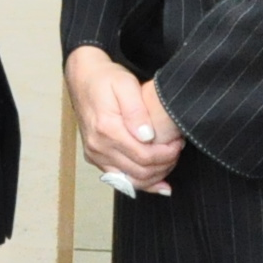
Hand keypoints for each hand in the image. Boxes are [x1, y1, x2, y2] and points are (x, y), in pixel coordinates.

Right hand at [66, 46, 181, 192]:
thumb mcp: (125, 84)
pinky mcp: (95, 157)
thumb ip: (136, 110)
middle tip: (177, 149)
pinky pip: (120, 180)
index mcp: (107, 129)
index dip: (167, 154)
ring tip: (170, 161)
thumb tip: (147, 136)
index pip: (144, 156)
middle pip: (140, 171)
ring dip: (155, 176)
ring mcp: (95, 154)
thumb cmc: (105, 79)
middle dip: (165, 164)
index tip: (178, 142)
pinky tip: (158, 183)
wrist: (83, 79)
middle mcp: (98, 147)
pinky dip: (141, 183)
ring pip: (131, 180)